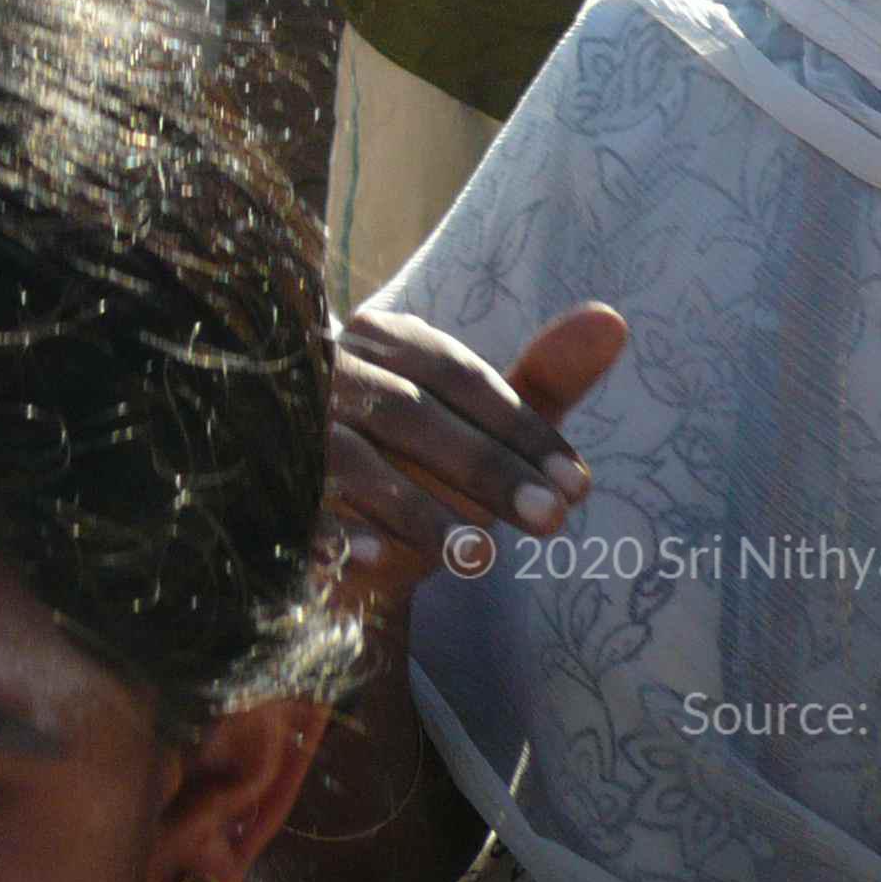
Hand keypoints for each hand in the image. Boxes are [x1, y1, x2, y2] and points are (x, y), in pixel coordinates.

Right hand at [324, 301, 624, 610]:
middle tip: (551, 520)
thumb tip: (614, 319)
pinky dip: (332, 533)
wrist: (332, 520)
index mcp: (385, 340)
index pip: (460, 376)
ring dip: (416, 509)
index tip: (578, 485)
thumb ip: (544, 378)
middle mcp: (332, 372)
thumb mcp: (483, 420)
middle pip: (413, 413)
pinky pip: (295, 506)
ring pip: (353, 460)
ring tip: (480, 558)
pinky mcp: (266, 483)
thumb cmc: (419, 461)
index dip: (523, 429)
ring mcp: (293, 428)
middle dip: (485, 469)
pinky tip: (376, 562)